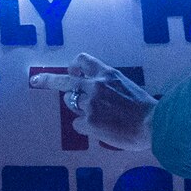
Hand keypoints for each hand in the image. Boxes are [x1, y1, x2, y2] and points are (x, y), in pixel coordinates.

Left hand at [30, 52, 154, 150]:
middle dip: (47, 80)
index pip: (83, 59)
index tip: (72, 70)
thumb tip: (100, 95)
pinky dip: (86, 128)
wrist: (154, 124)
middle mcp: (95, 85)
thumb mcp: (128, 87)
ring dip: (80, 110)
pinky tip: (101, 131)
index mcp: (107, 73)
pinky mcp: (88, 122)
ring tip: (98, 117)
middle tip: (36, 81)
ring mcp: (90, 104)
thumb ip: (110, 86)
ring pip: (71, 104)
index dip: (74, 65)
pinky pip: (78, 124)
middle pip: (64, 80)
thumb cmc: (147, 109)